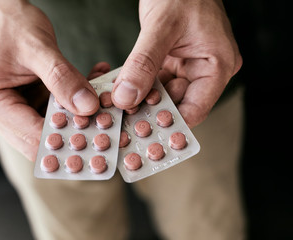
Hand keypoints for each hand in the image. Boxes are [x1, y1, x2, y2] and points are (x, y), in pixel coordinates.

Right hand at [0, 0, 100, 159]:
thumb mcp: (38, 48)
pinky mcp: (31, 103)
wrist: (4, 12)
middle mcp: (1, 113)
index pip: (32, 137)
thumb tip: (87, 107)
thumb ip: (62, 78)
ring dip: (78, 116)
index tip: (95, 129)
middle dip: (74, 131)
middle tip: (104, 120)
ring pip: (53, 128)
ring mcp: (17, 110)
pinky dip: (75, 102)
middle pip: (42, 139)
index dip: (64, 138)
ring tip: (102, 98)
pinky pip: (57, 112)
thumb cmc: (11, 25)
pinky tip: (93, 85)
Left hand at [112, 0, 241, 127]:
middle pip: (176, 103)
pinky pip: (154, 80)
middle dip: (149, 109)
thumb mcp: (162, 26)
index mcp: (217, 65)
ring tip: (118, 102)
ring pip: (162, 93)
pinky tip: (121, 88)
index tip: (143, 130)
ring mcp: (188, 66)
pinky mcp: (172, 61)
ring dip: (140, 98)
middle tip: (123, 116)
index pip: (195, 108)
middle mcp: (205, 69)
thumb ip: (143, 63)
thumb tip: (126, 97)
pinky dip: (138, 85)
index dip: (170, 122)